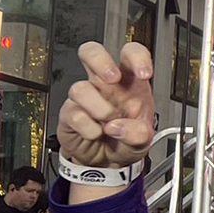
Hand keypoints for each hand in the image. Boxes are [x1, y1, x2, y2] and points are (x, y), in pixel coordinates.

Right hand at [58, 42, 156, 168]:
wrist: (107, 160)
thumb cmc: (127, 139)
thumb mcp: (143, 139)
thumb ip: (139, 134)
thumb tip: (119, 127)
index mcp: (129, 82)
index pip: (130, 55)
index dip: (137, 57)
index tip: (144, 73)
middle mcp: (105, 85)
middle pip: (91, 52)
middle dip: (101, 61)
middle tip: (113, 79)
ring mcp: (85, 97)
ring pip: (80, 88)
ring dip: (100, 109)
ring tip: (110, 123)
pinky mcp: (70, 113)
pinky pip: (74, 114)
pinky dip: (89, 128)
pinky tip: (96, 133)